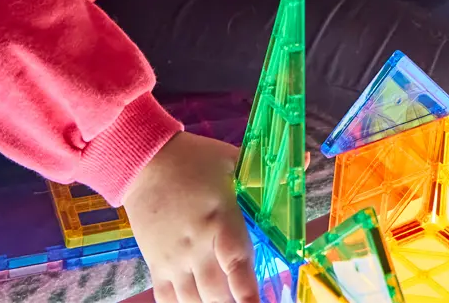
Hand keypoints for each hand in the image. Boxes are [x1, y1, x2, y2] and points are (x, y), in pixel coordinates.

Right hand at [121, 132, 259, 302]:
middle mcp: (196, 246)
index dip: (248, 293)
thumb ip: (266, 173)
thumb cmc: (193, 160)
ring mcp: (173, 259)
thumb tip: (303, 162)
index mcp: (220, 220)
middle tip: (245, 302)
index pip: (236, 263)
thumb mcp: (232, 160)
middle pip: (216, 293)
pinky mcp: (156, 263)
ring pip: (192, 301)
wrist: (144, 161)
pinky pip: (167, 299)